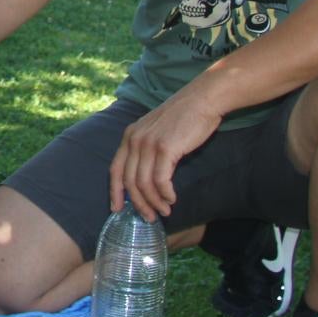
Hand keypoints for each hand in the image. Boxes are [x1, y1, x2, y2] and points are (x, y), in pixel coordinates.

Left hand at [108, 84, 224, 221]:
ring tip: (164, 211)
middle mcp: (135, 139)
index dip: (114, 192)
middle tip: (149, 217)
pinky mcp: (165, 148)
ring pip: (144, 183)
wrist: (203, 99)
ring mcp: (148, 143)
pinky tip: (172, 198)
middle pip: (129, 181)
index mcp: (130, 135)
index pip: (115, 170)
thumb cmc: (184, 117)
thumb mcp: (156, 130)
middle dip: (138, 203)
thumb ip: (147, 150)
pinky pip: (160, 179)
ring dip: (154, 202)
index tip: (116, 209)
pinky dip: (165, 193)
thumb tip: (145, 180)